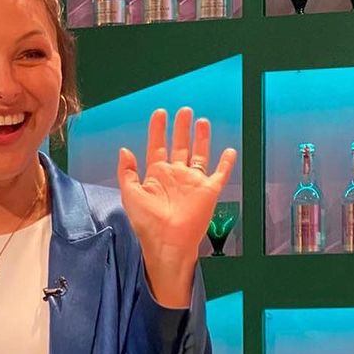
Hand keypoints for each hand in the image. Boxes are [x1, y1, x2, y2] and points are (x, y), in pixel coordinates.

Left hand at [117, 107, 236, 307]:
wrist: (168, 241)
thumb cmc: (147, 223)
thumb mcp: (130, 194)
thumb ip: (127, 172)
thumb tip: (124, 150)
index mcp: (157, 175)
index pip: (157, 146)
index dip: (158, 129)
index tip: (160, 113)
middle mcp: (175, 176)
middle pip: (180, 146)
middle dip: (181, 128)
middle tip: (184, 111)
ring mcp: (193, 182)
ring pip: (199, 154)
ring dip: (201, 138)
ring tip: (201, 121)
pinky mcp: (209, 190)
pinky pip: (220, 173)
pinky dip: (225, 162)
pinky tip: (229, 151)